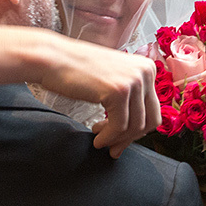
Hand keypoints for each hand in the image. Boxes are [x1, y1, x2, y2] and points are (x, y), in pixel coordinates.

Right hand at [39, 35, 160, 157]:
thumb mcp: (114, 79)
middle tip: (114, 147)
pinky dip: (109, 137)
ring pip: (136, 126)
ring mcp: (134, 81)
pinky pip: (120, 126)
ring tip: (100, 139)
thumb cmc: (78, 70)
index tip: (121, 139)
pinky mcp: (119, 91)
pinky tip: (97, 137)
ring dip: (117, 139)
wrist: (52, 58)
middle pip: (150, 120)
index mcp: (148, 68)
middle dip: (131, 138)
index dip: (137, 131)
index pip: (153, 110)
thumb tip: (140, 131)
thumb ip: (131, 98)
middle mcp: (146, 72)